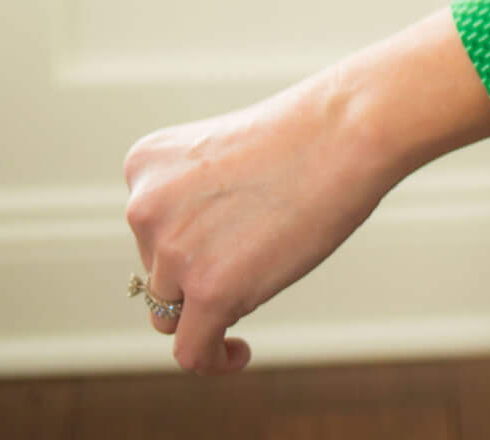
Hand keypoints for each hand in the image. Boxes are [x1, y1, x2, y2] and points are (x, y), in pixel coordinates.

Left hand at [122, 60, 393, 374]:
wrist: (345, 130)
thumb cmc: (300, 137)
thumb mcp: (219, 158)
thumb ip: (188, 204)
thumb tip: (185, 273)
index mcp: (144, 165)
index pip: (148, 233)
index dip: (190, 241)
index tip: (229, 232)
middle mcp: (144, 208)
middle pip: (158, 275)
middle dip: (200, 272)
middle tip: (256, 244)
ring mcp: (174, 251)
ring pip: (173, 314)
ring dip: (210, 307)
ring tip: (261, 279)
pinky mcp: (209, 291)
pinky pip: (193, 352)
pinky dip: (214, 359)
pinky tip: (240, 352)